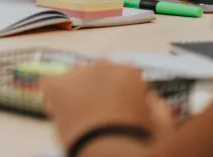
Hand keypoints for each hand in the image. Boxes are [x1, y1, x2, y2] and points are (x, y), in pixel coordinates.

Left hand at [43, 62, 173, 149]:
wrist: (108, 153)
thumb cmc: (139, 141)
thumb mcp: (160, 122)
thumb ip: (155, 104)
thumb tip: (149, 99)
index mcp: (129, 71)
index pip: (125, 74)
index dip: (125, 94)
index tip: (125, 109)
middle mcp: (102, 64)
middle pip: (100, 73)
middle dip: (102, 90)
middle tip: (103, 115)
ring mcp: (77, 73)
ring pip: (76, 78)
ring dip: (79, 91)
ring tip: (82, 116)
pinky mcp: (55, 85)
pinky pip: (52, 84)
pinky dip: (55, 95)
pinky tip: (62, 111)